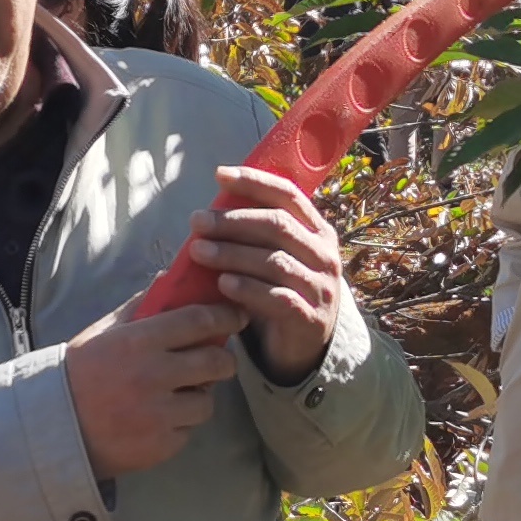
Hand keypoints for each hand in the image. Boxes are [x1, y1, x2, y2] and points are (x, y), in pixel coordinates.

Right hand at [65, 300, 247, 478]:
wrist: (53, 427)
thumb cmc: (80, 373)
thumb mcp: (103, 332)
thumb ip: (140, 306)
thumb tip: (169, 278)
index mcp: (138, 342)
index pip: (198, 321)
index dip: (225, 316)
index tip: (237, 316)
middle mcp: (152, 376)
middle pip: (216, 362)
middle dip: (224, 360)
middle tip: (219, 360)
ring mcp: (158, 414)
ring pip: (206, 401)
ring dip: (199, 396)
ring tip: (179, 395)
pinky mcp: (161, 445)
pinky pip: (188, 430)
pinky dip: (180, 424)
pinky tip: (158, 419)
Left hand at [181, 166, 348, 384]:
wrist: (306, 345)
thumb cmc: (281, 290)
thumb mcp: (274, 256)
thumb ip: (254, 235)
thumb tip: (206, 213)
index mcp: (317, 231)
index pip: (288, 195)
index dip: (254, 182)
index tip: (220, 175)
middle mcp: (324, 255)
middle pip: (277, 226)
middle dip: (233, 221)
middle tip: (197, 222)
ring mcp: (320, 287)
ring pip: (275, 262)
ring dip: (232, 253)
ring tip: (198, 251)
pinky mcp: (310, 318)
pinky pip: (278, 299)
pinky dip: (247, 289)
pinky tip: (223, 284)